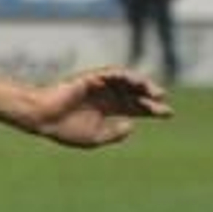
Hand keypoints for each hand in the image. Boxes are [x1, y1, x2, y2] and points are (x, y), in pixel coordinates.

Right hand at [28, 69, 170, 147]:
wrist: (43, 117)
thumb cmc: (64, 129)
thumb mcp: (95, 137)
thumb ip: (115, 133)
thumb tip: (133, 125)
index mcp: (108, 109)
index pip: (135, 108)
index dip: (152, 110)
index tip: (169, 114)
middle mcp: (108, 95)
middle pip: (136, 94)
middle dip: (151, 98)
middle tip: (164, 102)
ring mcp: (102, 86)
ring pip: (129, 82)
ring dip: (143, 86)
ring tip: (155, 93)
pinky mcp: (93, 77)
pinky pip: (115, 74)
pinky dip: (127, 77)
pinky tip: (138, 83)